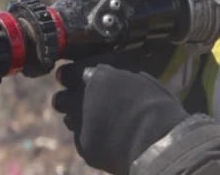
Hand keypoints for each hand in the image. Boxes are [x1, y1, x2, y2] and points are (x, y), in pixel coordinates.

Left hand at [53, 62, 189, 173]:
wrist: (159, 141)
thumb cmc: (158, 107)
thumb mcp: (140, 81)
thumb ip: (118, 78)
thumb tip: (113, 78)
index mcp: (100, 76)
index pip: (69, 72)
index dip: (69, 76)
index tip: (69, 78)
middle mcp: (85, 97)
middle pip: (60, 98)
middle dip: (67, 100)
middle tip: (77, 102)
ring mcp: (83, 123)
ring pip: (69, 119)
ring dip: (78, 119)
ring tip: (97, 122)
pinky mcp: (85, 146)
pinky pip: (81, 139)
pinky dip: (91, 138)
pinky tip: (108, 139)